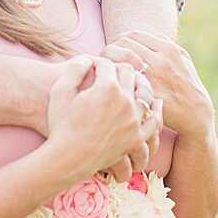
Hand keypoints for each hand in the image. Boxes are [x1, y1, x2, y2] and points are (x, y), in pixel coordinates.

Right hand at [45, 56, 162, 184]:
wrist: (67, 157)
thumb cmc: (61, 124)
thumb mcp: (61, 90)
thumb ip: (75, 68)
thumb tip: (90, 59)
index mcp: (107, 87)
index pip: (108, 64)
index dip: (98, 64)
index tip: (92, 68)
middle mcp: (125, 101)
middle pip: (129, 74)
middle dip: (118, 70)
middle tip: (110, 73)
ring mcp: (133, 120)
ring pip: (146, 94)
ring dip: (141, 84)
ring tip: (135, 82)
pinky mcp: (136, 137)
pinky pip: (154, 121)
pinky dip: (156, 110)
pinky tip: (155, 105)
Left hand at [103, 31, 214, 140]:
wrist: (195, 112)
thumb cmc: (187, 84)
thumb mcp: (183, 58)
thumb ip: (166, 44)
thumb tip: (149, 35)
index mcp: (167, 48)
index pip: (132, 35)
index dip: (119, 41)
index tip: (115, 49)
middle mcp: (160, 59)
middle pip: (122, 44)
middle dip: (111, 50)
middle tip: (107, 60)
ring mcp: (153, 77)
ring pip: (120, 60)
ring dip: (110, 64)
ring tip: (109, 71)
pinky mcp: (148, 93)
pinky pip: (124, 79)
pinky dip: (116, 79)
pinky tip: (114, 84)